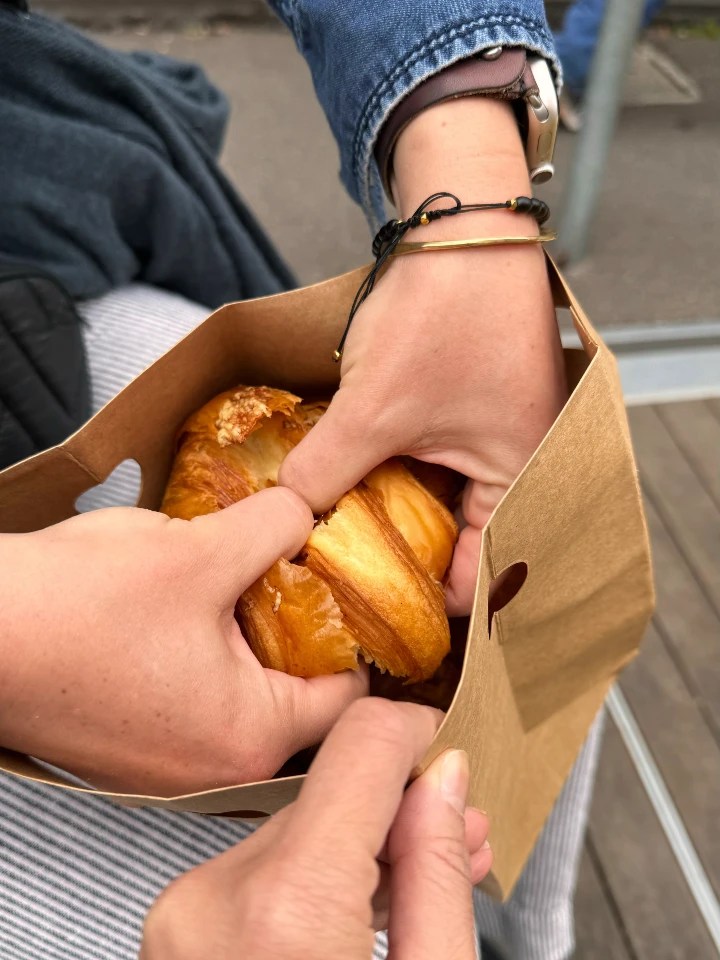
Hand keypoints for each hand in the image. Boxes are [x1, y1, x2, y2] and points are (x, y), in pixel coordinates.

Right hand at [0, 488, 365, 793]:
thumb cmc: (76, 606)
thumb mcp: (201, 550)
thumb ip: (276, 527)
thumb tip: (308, 512)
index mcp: (250, 736)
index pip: (348, 698)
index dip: (362, 638)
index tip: (361, 597)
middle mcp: (213, 768)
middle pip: (298, 700)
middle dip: (304, 636)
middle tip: (305, 580)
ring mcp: (167, 766)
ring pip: (246, 699)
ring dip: (252, 644)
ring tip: (245, 586)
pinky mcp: (131, 747)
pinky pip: (198, 703)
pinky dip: (208, 660)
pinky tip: (191, 611)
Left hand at [141, 698, 491, 959]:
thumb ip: (438, 879)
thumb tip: (442, 783)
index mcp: (285, 909)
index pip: (362, 744)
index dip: (418, 735)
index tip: (449, 755)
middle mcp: (215, 898)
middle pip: (331, 792)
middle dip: (398, 808)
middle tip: (455, 838)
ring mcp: (184, 915)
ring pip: (297, 830)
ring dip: (358, 846)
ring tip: (416, 880)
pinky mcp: (175, 928)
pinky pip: (260, 870)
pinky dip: (312, 880)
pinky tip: (357, 904)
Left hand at [280, 98, 566, 614]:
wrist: (462, 220)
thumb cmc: (443, 317)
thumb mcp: (376, 410)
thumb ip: (326, 471)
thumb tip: (283, 516)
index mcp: (520, 482)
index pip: (474, 577)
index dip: (422, 602)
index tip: (364, 614)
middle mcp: (515, 466)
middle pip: (454, 541)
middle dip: (398, 557)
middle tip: (338, 578)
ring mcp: (490, 434)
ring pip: (436, 498)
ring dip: (389, 509)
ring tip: (334, 528)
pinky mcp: (464, 405)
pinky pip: (428, 458)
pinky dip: (392, 469)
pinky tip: (347, 474)